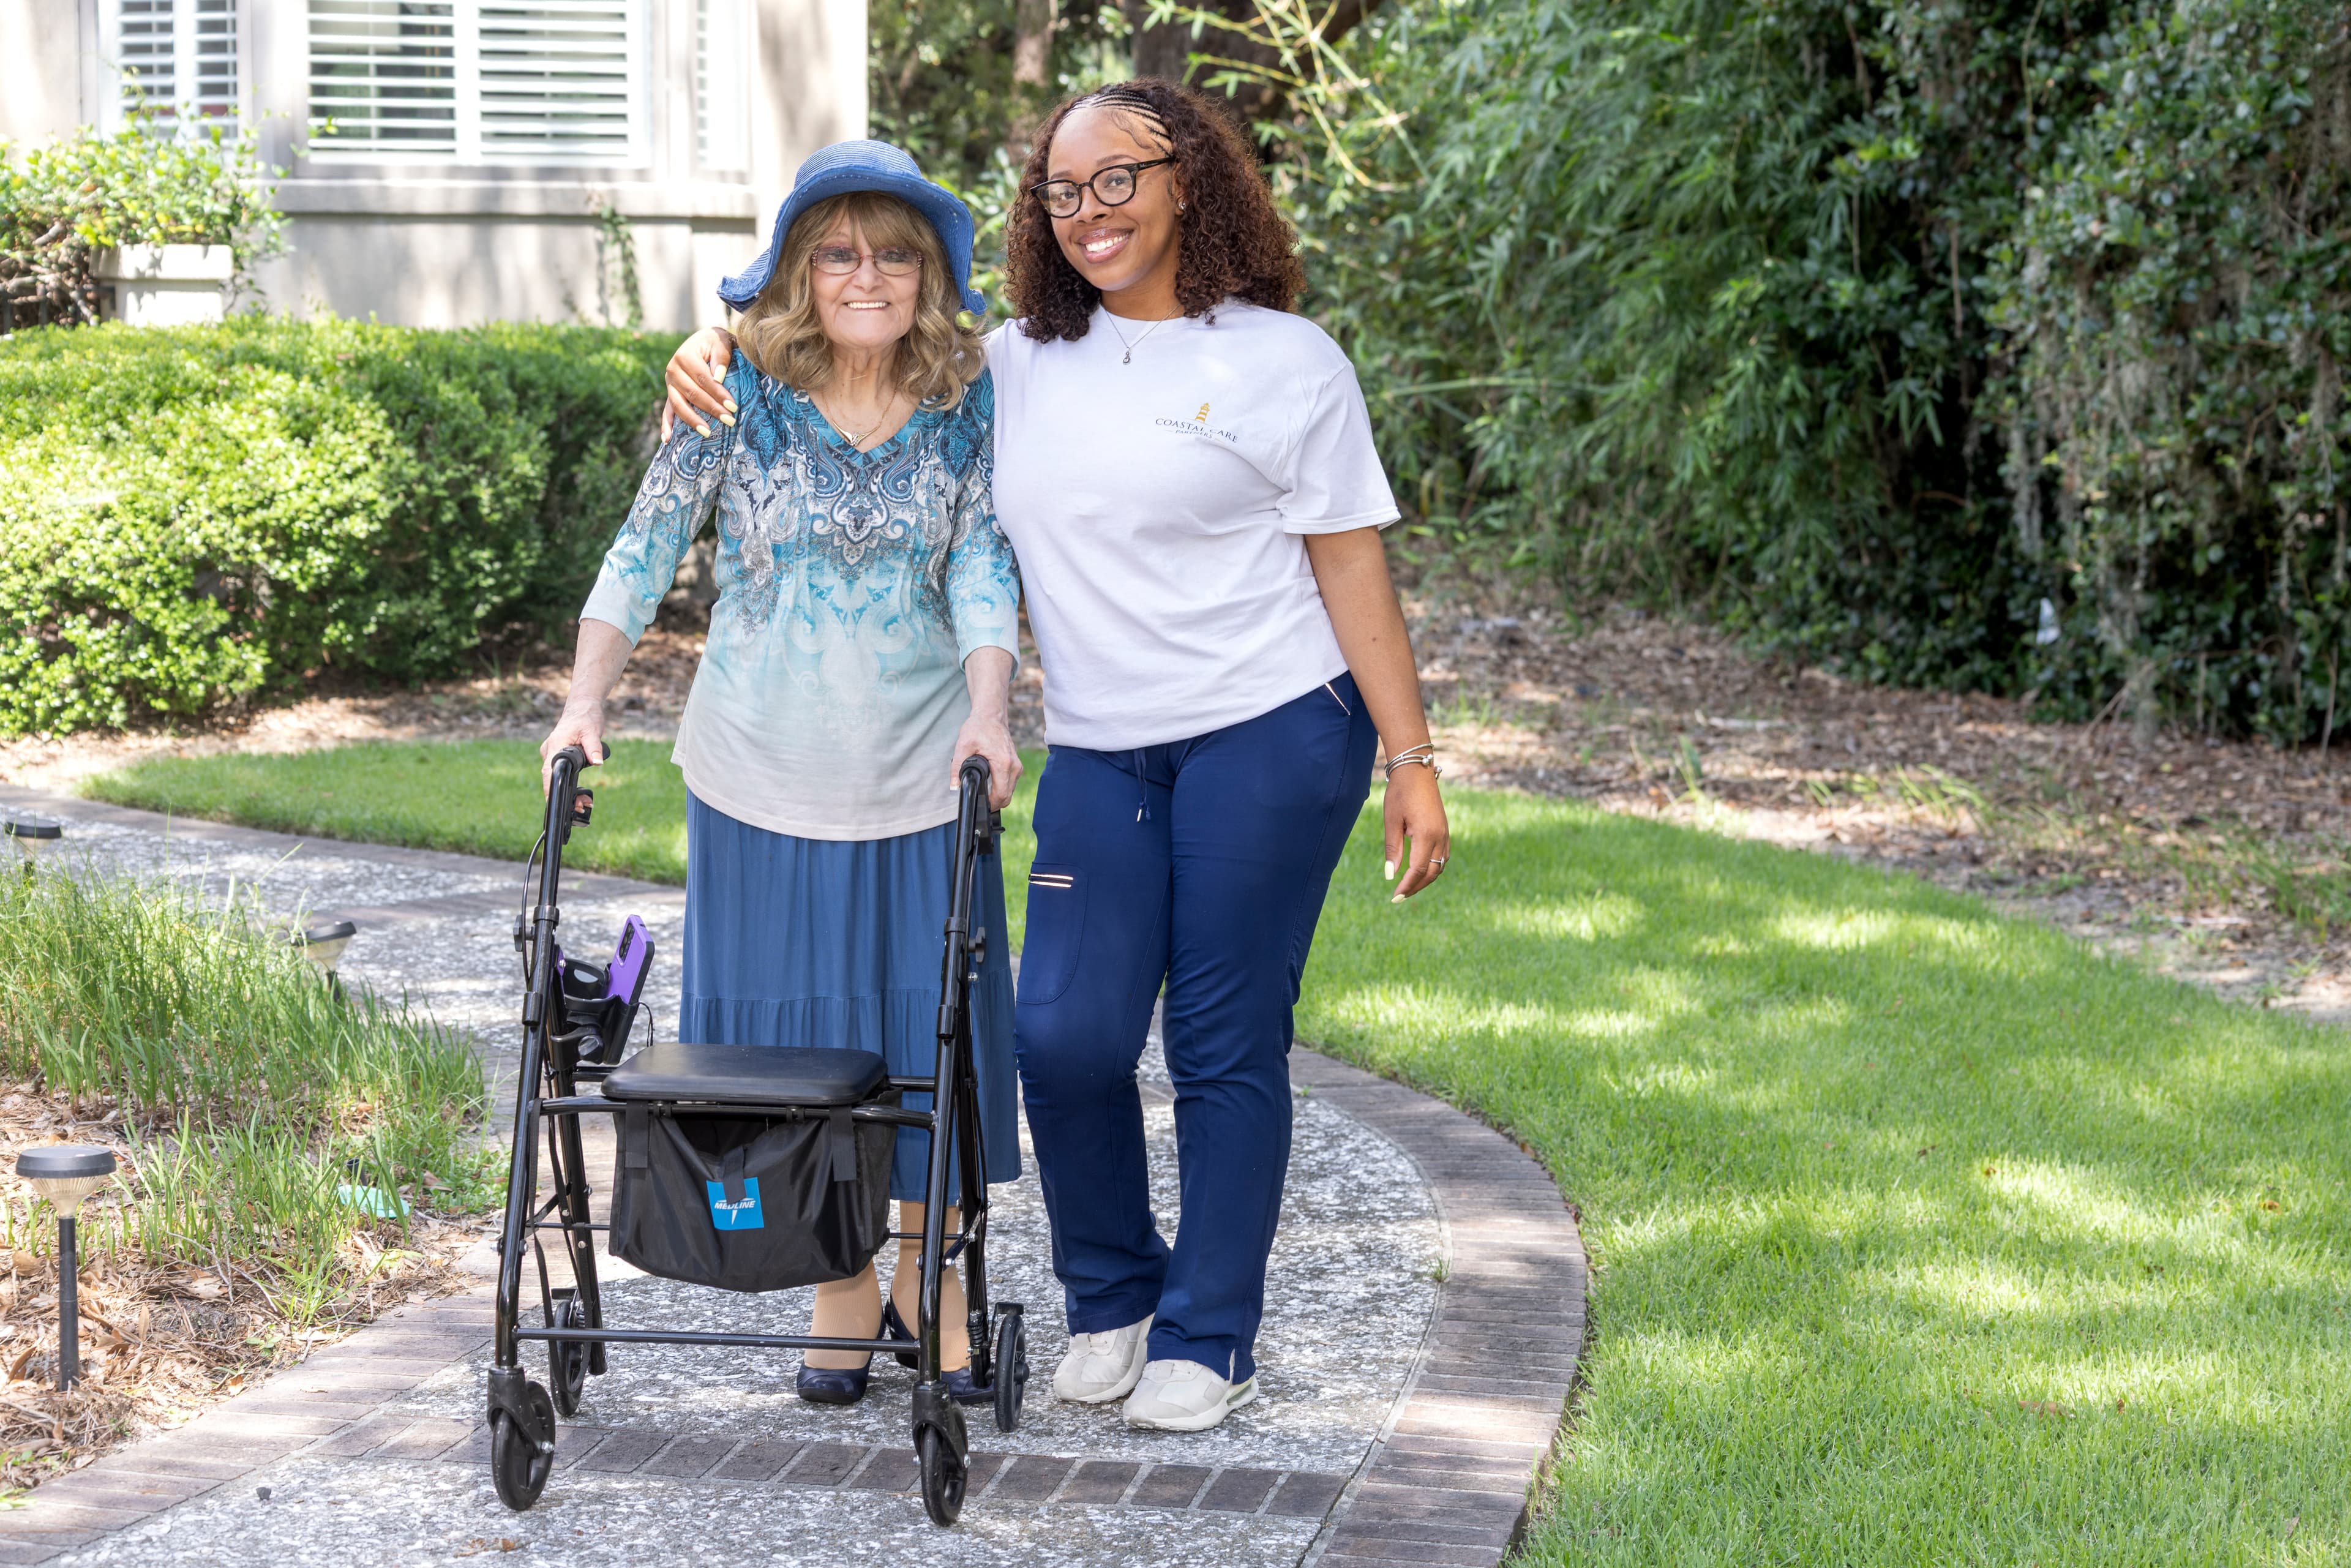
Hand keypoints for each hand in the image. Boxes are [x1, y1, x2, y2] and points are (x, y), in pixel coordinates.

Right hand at [541, 701, 606, 795]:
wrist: (583, 707)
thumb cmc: (586, 717)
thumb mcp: (592, 732)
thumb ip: (593, 748)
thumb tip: (597, 762)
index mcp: (555, 745)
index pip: (548, 771)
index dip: (550, 788)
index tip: (556, 802)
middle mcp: (549, 751)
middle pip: (551, 778)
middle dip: (564, 794)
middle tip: (581, 806)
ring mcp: (552, 754)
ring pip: (556, 777)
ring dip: (568, 791)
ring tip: (584, 802)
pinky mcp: (557, 755)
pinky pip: (560, 772)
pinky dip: (568, 783)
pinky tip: (580, 794)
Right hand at [660, 328, 739, 441]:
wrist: (704, 341)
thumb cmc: (715, 342)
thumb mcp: (720, 341)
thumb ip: (721, 357)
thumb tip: (718, 377)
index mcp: (684, 355)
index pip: (703, 379)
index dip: (718, 393)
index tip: (733, 406)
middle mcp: (672, 369)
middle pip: (693, 394)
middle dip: (711, 409)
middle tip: (729, 421)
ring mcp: (669, 383)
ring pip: (679, 405)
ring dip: (693, 420)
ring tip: (707, 432)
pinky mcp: (670, 392)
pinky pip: (667, 410)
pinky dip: (666, 425)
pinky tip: (666, 440)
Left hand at [950, 711, 1021, 810]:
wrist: (990, 715)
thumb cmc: (979, 727)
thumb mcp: (963, 746)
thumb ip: (957, 767)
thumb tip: (955, 786)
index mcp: (1003, 763)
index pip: (1001, 795)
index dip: (990, 804)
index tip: (979, 803)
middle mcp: (1014, 766)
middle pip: (1007, 796)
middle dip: (994, 802)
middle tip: (979, 800)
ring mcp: (1017, 766)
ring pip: (1010, 791)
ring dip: (998, 795)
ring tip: (983, 790)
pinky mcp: (1016, 764)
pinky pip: (1011, 783)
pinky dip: (1002, 787)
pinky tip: (990, 783)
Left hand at [1383, 764, 1448, 900]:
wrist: (1416, 770)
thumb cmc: (1400, 793)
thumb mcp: (1391, 821)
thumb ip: (1392, 849)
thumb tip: (1390, 875)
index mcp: (1426, 834)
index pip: (1419, 869)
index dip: (1407, 885)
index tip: (1395, 896)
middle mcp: (1440, 836)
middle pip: (1432, 872)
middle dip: (1416, 887)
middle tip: (1399, 896)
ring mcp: (1445, 833)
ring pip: (1440, 866)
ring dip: (1426, 879)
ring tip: (1408, 887)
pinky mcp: (1445, 830)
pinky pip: (1443, 856)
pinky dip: (1433, 868)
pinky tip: (1420, 871)